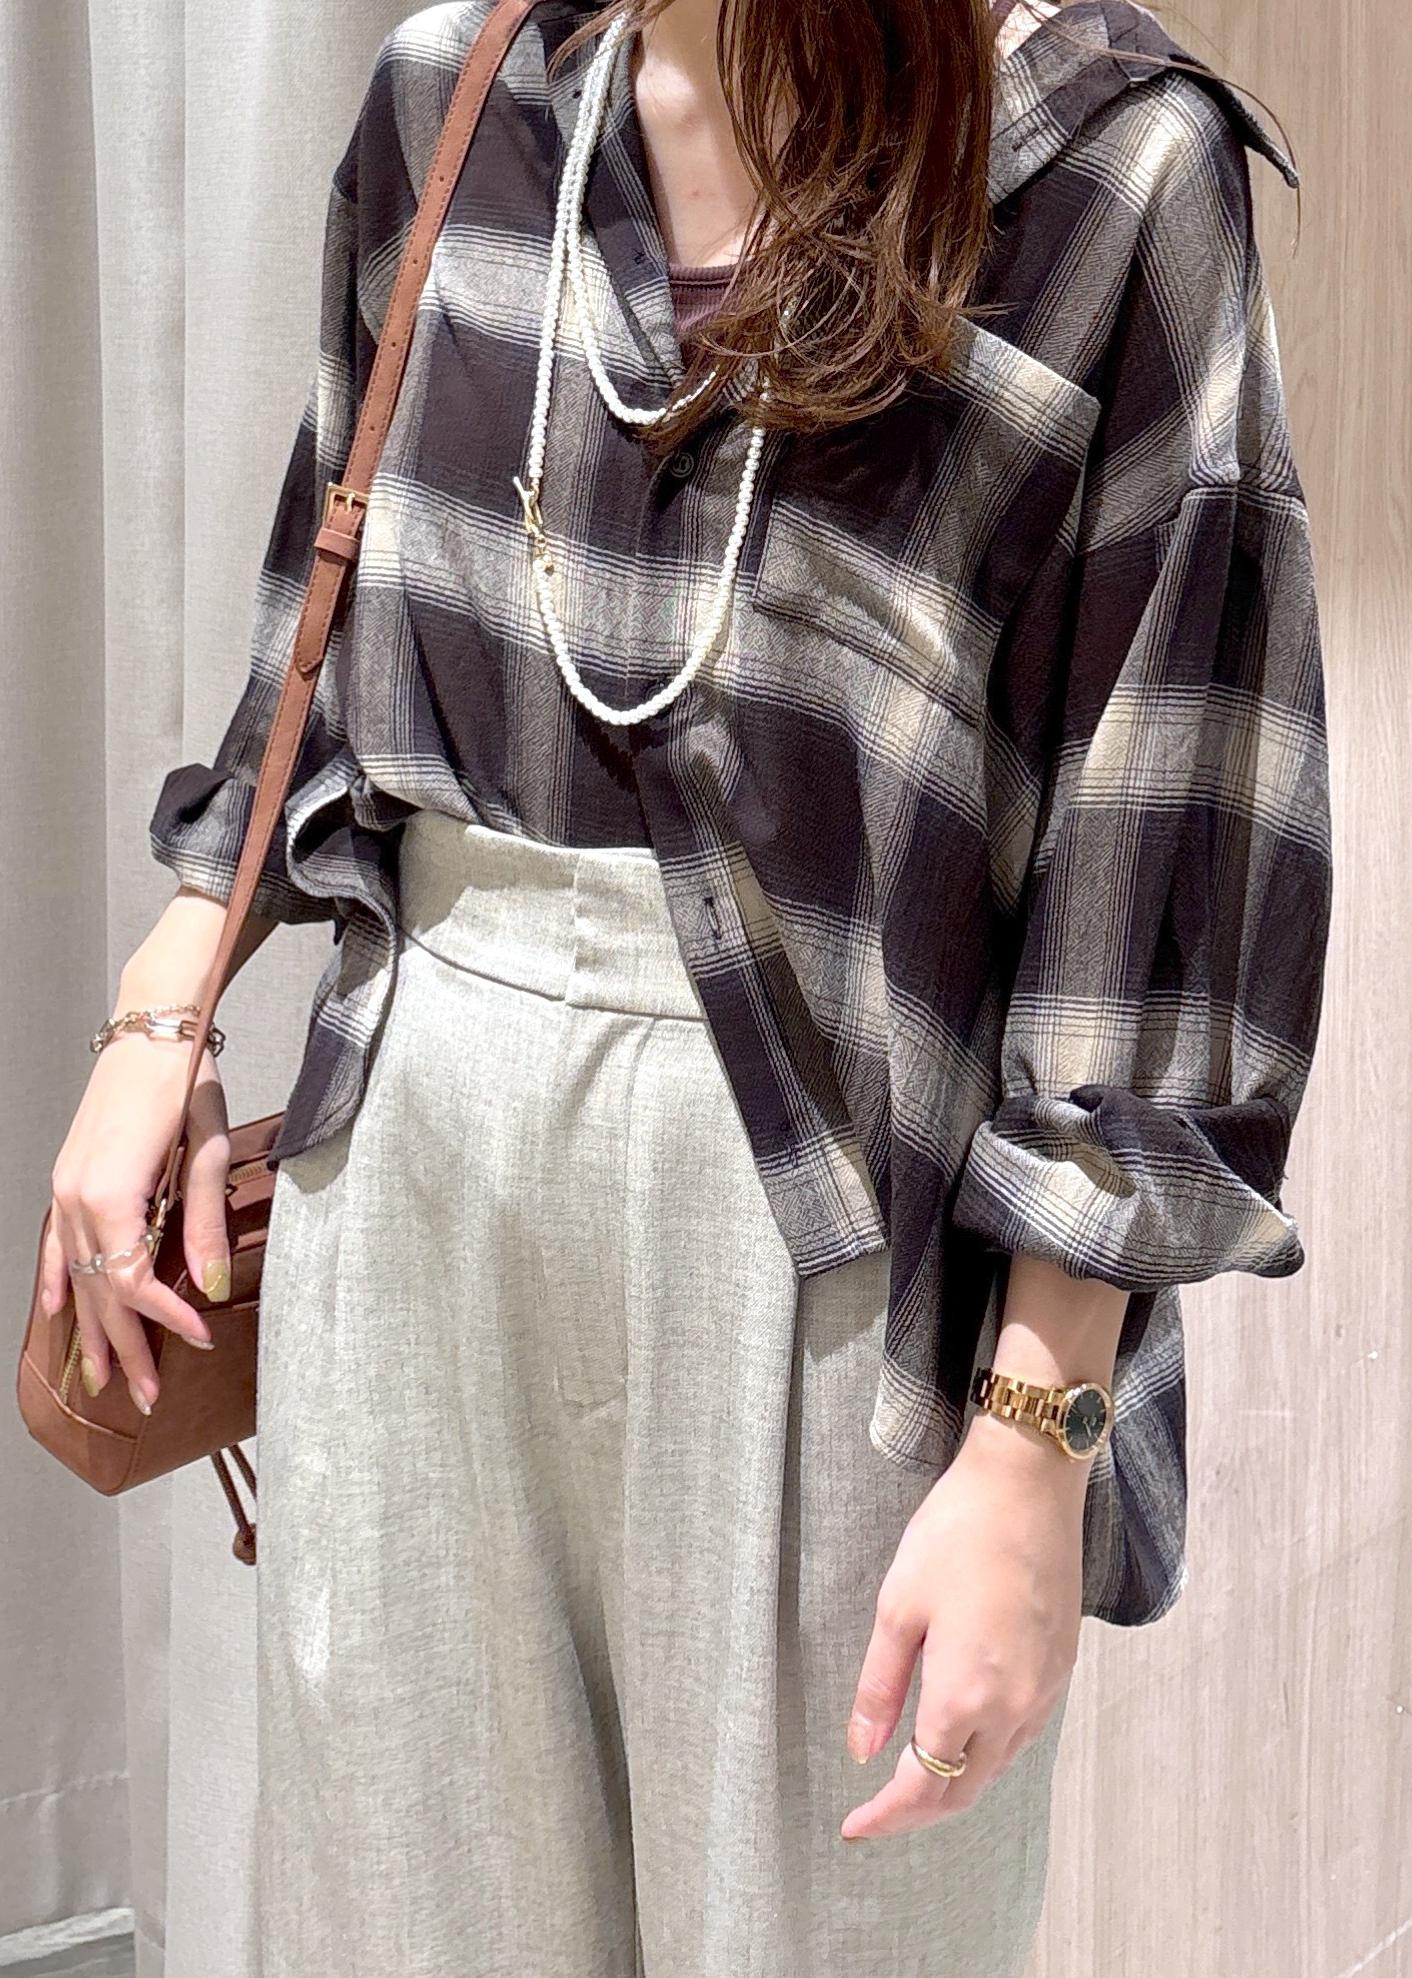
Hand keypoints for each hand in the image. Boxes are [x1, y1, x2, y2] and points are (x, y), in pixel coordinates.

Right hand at [40, 1020, 233, 1414]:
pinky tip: (53, 1310)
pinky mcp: (68, 1177)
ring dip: (90, 1327)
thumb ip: (204, 1223)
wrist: (150, 1028)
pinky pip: (55, 1242)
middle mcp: (77, 1198)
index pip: (132, 1280)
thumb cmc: (183, 1082)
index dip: (164, 1317)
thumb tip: (210, 1288)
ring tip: (104, 1378)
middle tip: (146, 1395)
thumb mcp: (207, 1151)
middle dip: (125, 1345)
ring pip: (74, 1274)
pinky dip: (55, 1278)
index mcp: (110, 1195)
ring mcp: (65, 1189)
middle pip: (98, 1290)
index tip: (197, 1342)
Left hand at [840, 1410, 1085, 1839]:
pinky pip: (1023, 1733)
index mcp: (966, 1696)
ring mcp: (1045, 1689)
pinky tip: (963, 1734)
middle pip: (964, 1791)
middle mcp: (1014, 1707)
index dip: (886, 1815)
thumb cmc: (955, 1534)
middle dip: (918, 1811)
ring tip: (912, 1776)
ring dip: (955, 1784)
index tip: (854, 1827)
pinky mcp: (1062, 1665)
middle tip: (877, 1812)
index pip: (923, 1786)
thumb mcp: (898, 1607)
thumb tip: (863, 1751)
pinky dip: (988, 1751)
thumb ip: (880, 1687)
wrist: (1027, 1484)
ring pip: (997, 1766)